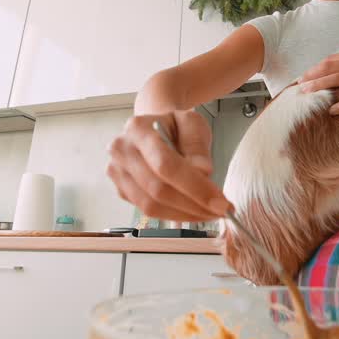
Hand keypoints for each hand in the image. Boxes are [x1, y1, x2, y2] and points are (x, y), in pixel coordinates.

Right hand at [106, 110, 231, 221]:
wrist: (154, 128)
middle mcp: (121, 151)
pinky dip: (174, 215)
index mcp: (138, 129)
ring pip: (152, 206)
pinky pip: (148, 211)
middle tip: (221, 211)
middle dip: (194, 205)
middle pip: (158, 189)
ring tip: (209, 213)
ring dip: (185, 215)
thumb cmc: (173, 126)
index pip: (166, 165)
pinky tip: (193, 211)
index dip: (195, 187)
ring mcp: (118, 173)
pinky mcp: (121, 190)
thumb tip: (202, 173)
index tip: (220, 202)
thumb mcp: (192, 123)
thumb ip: (197, 147)